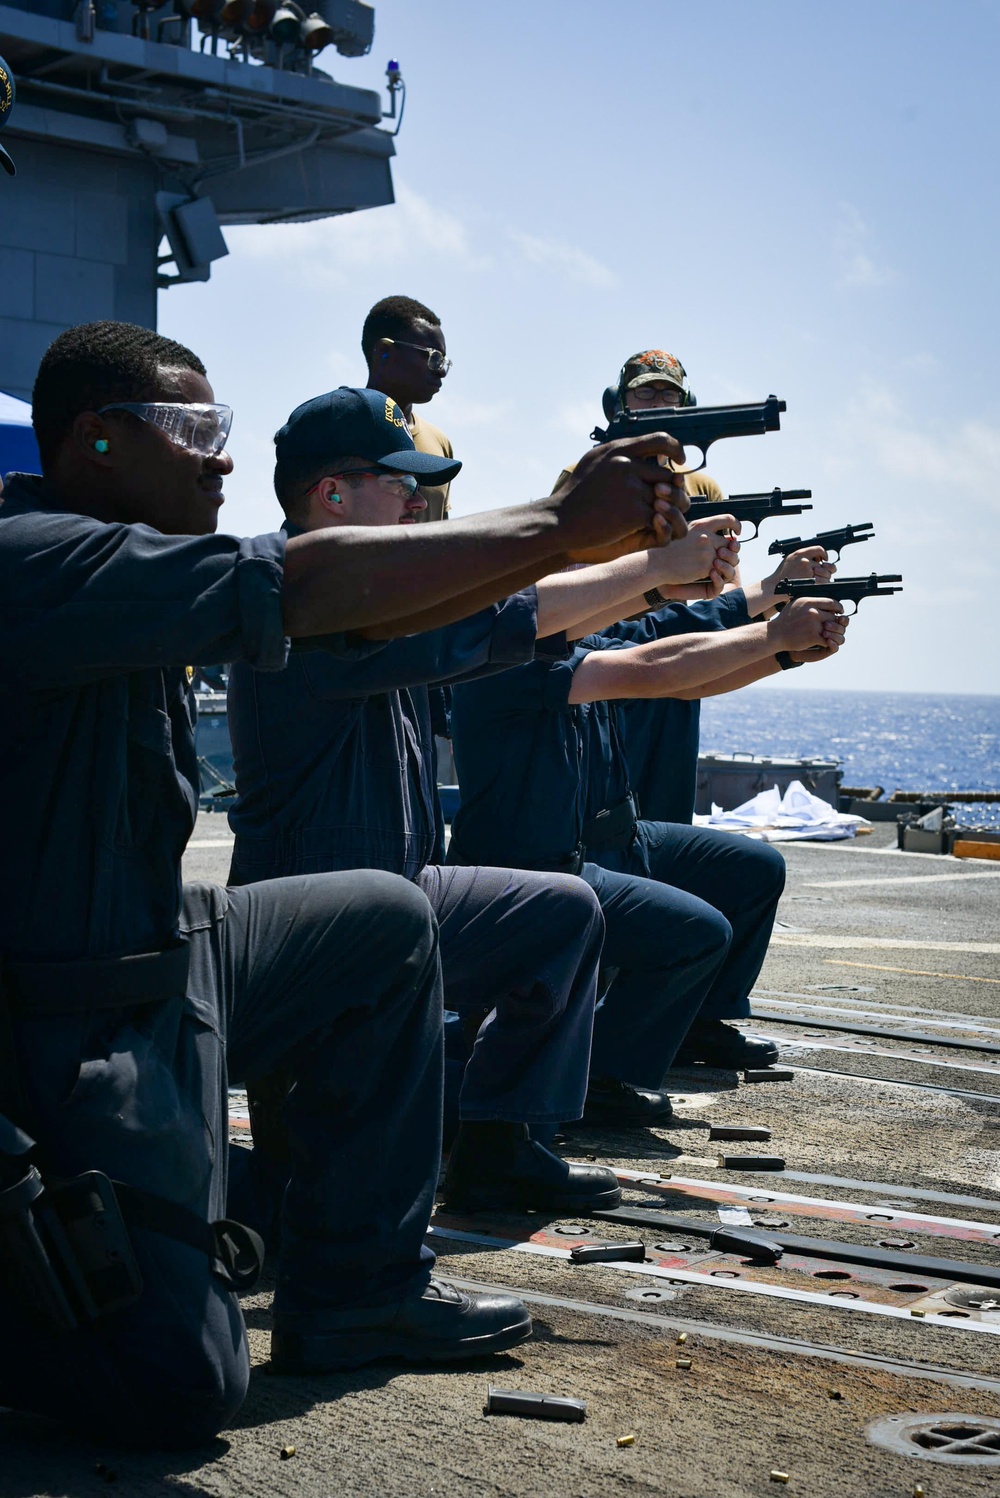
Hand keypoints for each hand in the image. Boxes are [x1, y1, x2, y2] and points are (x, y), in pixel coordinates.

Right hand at [555, 434, 689, 560]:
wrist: (560, 520)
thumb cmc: (575, 493)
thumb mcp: (593, 461)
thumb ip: (617, 453)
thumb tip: (638, 448)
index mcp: (618, 449)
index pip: (660, 440)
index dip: (675, 448)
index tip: (679, 459)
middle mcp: (626, 465)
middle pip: (666, 475)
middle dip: (669, 489)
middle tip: (667, 498)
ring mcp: (631, 489)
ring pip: (664, 498)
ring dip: (663, 508)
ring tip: (657, 513)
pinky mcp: (633, 512)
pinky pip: (657, 516)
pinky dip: (655, 523)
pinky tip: (647, 526)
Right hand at [647, 516, 741, 594]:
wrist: (657, 563)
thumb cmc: (669, 549)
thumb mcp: (685, 532)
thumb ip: (703, 532)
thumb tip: (722, 537)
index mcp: (702, 525)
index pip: (728, 519)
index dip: (736, 525)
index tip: (736, 533)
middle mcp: (707, 537)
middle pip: (731, 544)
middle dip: (732, 551)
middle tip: (727, 556)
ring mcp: (707, 553)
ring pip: (729, 559)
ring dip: (727, 564)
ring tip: (718, 567)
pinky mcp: (705, 567)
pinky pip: (719, 571)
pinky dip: (716, 574)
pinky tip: (708, 575)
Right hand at [754, 546, 834, 614]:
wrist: (774, 586)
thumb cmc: (783, 574)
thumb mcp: (791, 558)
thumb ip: (804, 556)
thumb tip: (819, 557)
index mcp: (800, 554)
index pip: (819, 549)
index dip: (824, 554)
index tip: (824, 558)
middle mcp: (805, 562)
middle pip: (824, 564)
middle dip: (825, 570)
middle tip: (820, 573)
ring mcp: (807, 573)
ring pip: (826, 574)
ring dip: (825, 578)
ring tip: (817, 580)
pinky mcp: (809, 583)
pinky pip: (822, 583)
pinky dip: (821, 584)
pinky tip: (816, 584)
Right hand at [768, 597, 847, 654]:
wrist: (775, 634)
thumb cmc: (785, 620)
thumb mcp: (796, 604)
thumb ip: (810, 602)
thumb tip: (823, 601)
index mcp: (809, 602)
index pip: (831, 602)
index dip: (838, 607)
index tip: (839, 611)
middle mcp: (813, 612)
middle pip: (833, 616)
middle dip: (835, 621)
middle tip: (833, 625)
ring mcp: (813, 625)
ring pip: (833, 628)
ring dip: (834, 632)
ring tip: (830, 633)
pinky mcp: (813, 637)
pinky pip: (827, 639)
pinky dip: (828, 642)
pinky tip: (824, 642)